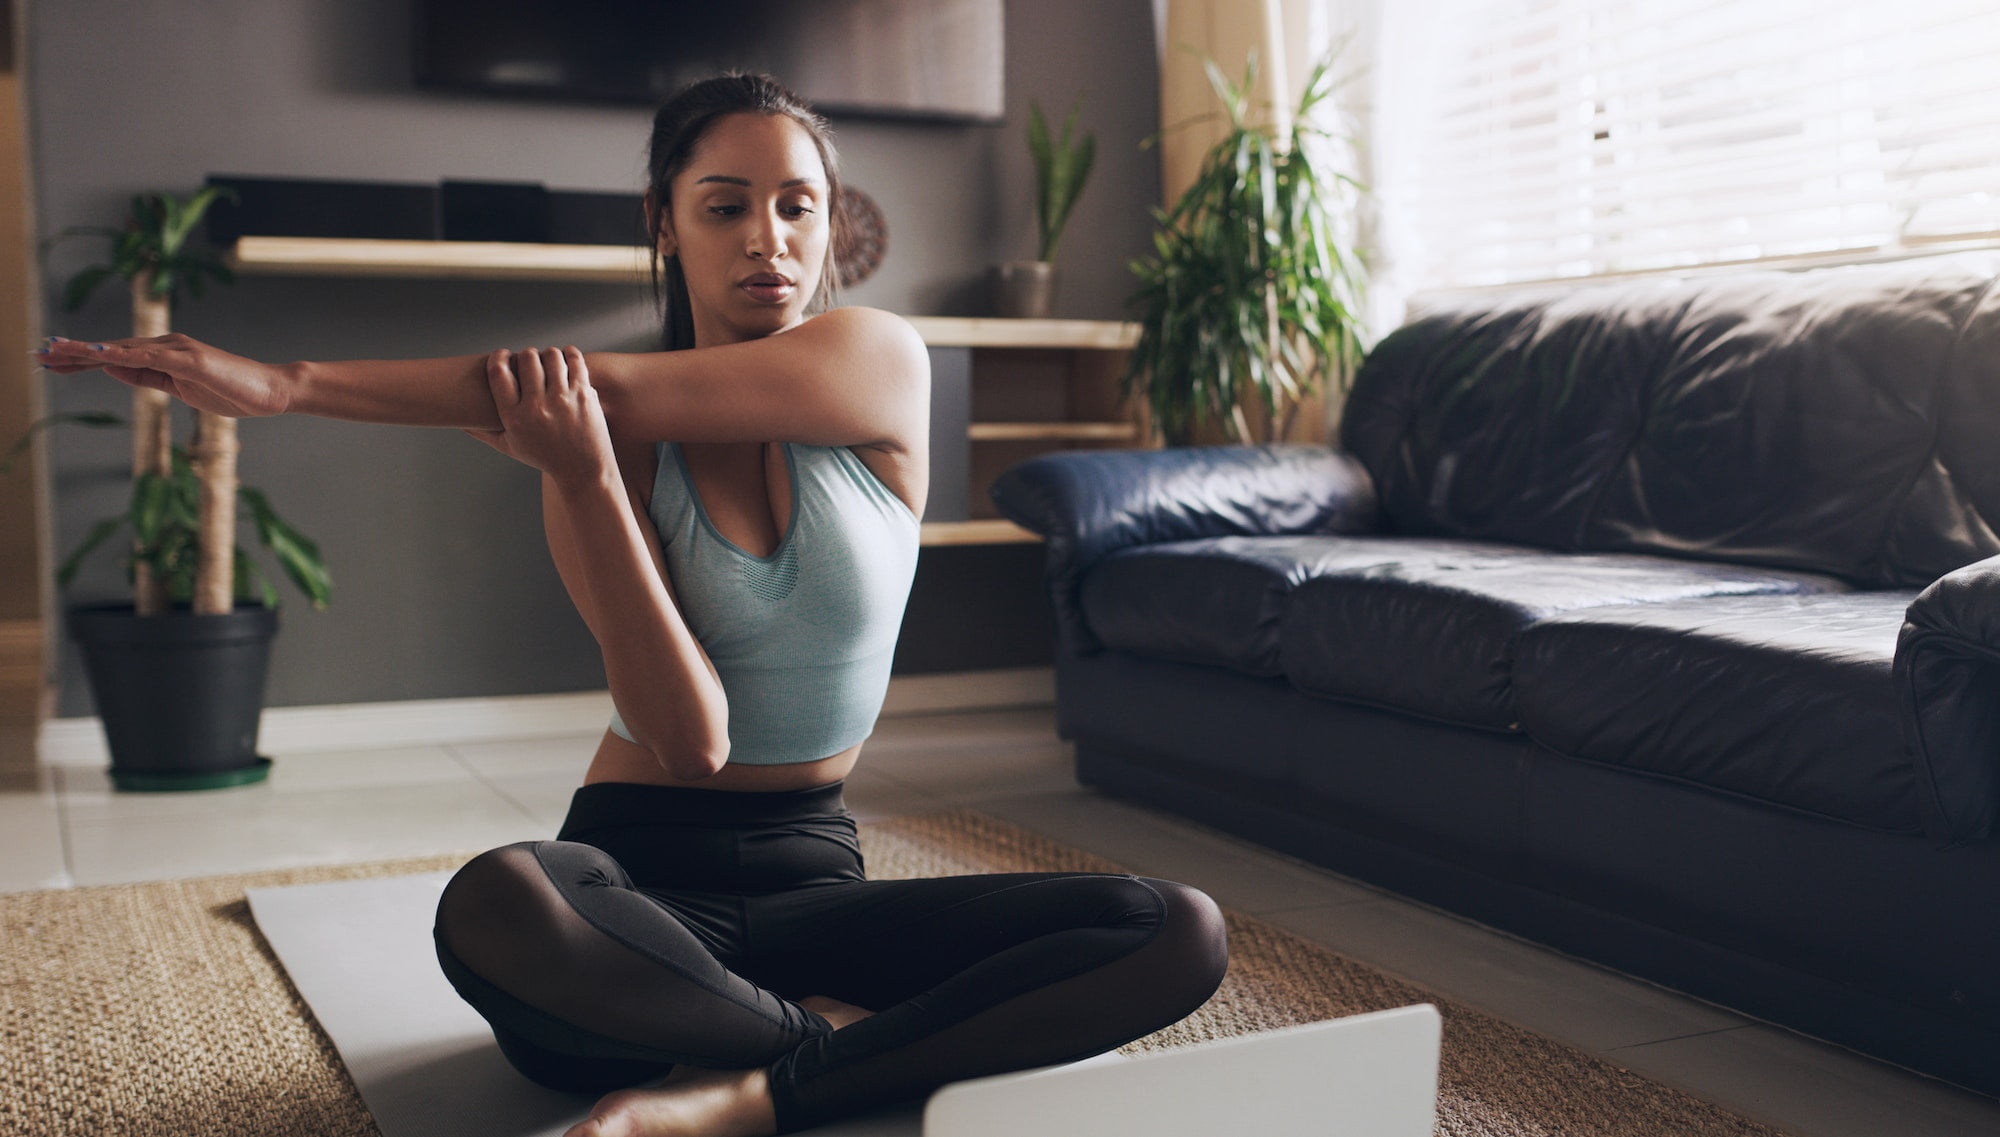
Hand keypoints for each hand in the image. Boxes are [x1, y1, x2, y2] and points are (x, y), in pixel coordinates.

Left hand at [38, 334, 291, 417]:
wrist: (271, 391)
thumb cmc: (232, 391)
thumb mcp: (181, 388)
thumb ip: (147, 376)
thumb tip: (112, 369)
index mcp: (164, 355)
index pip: (114, 357)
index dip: (80, 359)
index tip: (51, 362)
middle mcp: (167, 345)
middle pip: (111, 349)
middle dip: (73, 352)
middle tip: (39, 354)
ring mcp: (179, 350)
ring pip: (124, 349)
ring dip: (88, 350)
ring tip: (57, 351)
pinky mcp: (191, 359)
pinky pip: (151, 357)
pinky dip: (123, 355)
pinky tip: (100, 356)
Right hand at [464, 346, 615, 486]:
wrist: (582, 470)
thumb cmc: (544, 457)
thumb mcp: (510, 447)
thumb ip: (484, 432)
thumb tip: (460, 422)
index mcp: (515, 418)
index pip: (498, 373)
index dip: (498, 356)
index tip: (502, 355)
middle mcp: (537, 407)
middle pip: (526, 358)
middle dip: (526, 355)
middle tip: (529, 361)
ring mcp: (563, 400)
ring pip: (551, 355)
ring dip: (548, 354)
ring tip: (548, 361)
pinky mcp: (584, 395)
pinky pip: (575, 361)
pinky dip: (569, 355)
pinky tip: (566, 359)